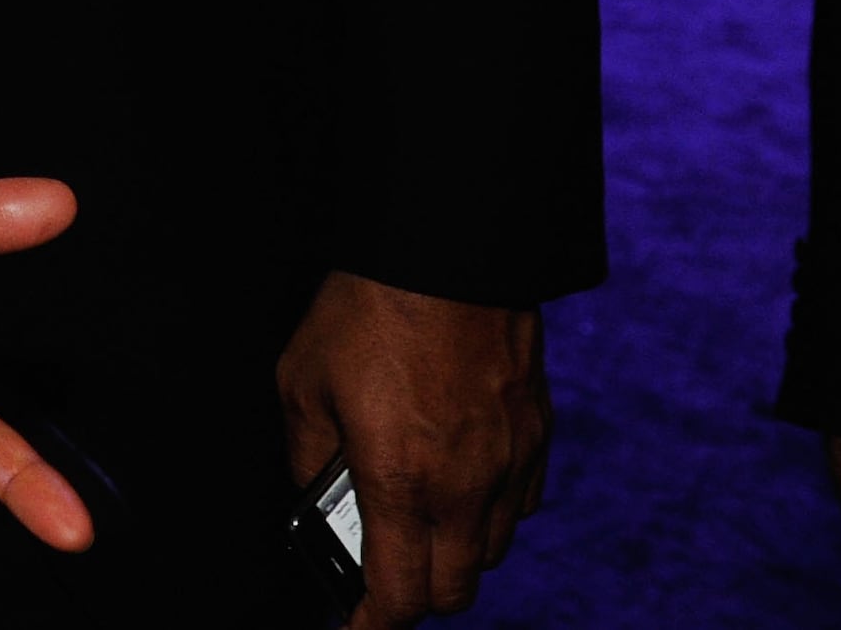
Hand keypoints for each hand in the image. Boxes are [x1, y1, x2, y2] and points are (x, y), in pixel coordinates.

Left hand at [278, 272, 547, 626]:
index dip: (372, 624)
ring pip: (493, 550)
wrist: (448, 248)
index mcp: (402, 481)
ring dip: (455, 552)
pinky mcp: (537, 433)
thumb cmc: (367, 308)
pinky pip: (522, 503)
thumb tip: (312, 495)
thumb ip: (305, 454)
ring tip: (416, 519)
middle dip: (414, 594)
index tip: (354, 627)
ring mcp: (511, 462)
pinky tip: (458, 479)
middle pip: (455, 589)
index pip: (400, 596)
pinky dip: (492, 510)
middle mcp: (467, 486)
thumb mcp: (302, 382)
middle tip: (379, 571)